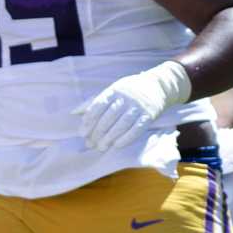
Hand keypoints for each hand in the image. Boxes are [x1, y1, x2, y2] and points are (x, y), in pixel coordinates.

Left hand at [76, 59, 191, 151]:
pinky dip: (126, 138)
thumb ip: (93, 101)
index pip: (98, 105)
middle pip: (109, 117)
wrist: (158, 85)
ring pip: (122, 124)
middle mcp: (126, 97)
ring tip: (100, 147)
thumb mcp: (111, 90)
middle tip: (90, 143)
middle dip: (97, 132)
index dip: (89, 120)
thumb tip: (73, 112)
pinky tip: (117, 145)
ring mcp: (139, 106)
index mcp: (114, 90)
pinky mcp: (150, 115)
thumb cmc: (128, 90)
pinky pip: (137, 128)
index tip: (82, 132)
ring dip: (110, 137)